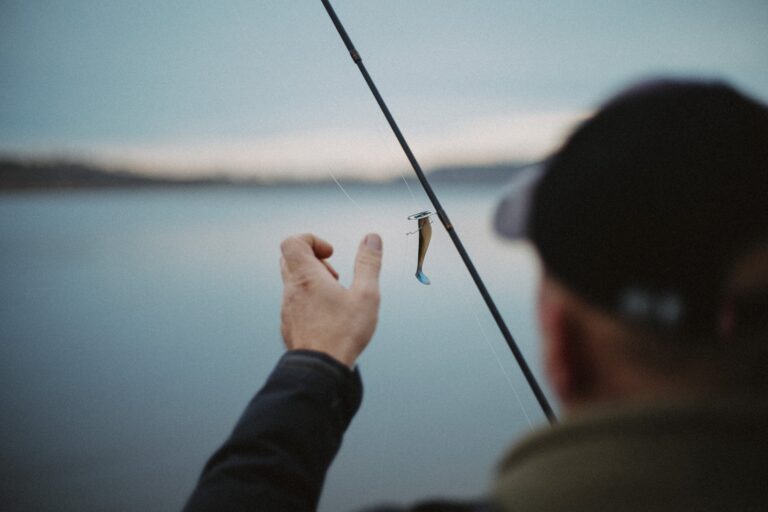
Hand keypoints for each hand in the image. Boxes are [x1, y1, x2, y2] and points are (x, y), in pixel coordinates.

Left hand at [279, 233, 382, 367]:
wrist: (319, 369)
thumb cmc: (342, 334)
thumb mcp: (366, 295)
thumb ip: (368, 263)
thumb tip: (371, 239)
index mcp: (306, 277)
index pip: (293, 242)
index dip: (312, 240)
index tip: (331, 253)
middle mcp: (292, 290)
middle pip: (291, 259)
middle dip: (314, 260)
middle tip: (334, 275)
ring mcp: (287, 308)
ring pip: (293, 283)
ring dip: (313, 282)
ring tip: (335, 297)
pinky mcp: (289, 325)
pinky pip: (294, 303)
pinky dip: (309, 301)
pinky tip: (328, 317)